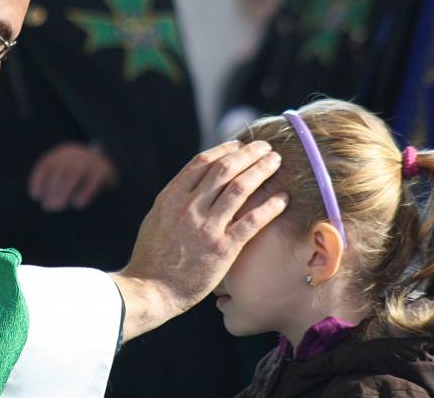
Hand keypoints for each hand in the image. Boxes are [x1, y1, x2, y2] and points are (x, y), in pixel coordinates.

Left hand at [28, 142, 117, 211]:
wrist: (107, 166)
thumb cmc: (79, 176)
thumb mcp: (65, 174)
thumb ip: (55, 186)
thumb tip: (47, 205)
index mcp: (62, 154)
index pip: (46, 164)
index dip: (38, 180)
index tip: (35, 196)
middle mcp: (75, 155)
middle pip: (60, 169)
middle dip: (51, 189)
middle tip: (48, 207)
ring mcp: (90, 161)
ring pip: (74, 173)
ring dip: (64, 191)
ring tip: (59, 207)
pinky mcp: (103, 170)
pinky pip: (93, 180)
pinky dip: (84, 193)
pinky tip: (77, 204)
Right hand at [109, 140, 286, 341]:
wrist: (150, 290)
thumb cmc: (151, 257)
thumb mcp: (156, 218)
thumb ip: (175, 199)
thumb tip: (193, 183)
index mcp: (171, 196)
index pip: (202, 162)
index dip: (225, 150)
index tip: (240, 145)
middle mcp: (189, 207)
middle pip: (224, 169)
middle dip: (248, 154)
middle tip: (265, 146)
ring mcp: (206, 227)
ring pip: (240, 188)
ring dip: (261, 170)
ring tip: (275, 161)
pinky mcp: (222, 249)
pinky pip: (251, 221)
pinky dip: (269, 206)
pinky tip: (283, 198)